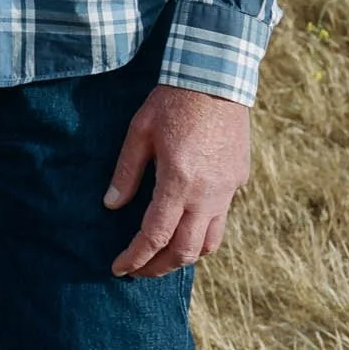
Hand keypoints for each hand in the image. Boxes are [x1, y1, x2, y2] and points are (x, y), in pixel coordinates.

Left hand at [103, 83, 252, 276]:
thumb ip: (126, 172)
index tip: (119, 268)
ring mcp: (227, 190)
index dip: (135, 257)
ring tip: (161, 258)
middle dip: (158, 267)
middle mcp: (207, 194)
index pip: (155, 235)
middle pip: (184, 251)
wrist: (216, 78)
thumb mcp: (139, 131)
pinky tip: (185, 226)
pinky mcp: (238, 181)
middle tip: (138, 271)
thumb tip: (110, 205)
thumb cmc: (171, 101)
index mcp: (178, 181)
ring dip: (184, 257)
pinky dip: (201, 233)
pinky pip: (221, 219)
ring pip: (209, 243)